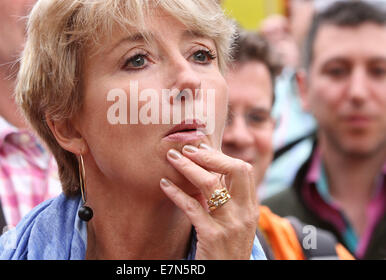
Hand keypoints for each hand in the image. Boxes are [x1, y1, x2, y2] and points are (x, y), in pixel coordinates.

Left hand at [160, 143, 258, 259]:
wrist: (228, 276)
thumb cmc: (226, 248)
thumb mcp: (235, 222)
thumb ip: (227, 199)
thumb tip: (208, 169)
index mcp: (250, 207)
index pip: (243, 170)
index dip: (221, 156)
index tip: (202, 148)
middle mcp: (245, 213)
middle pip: (234, 170)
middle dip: (209, 156)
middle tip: (186, 149)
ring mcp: (230, 225)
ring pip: (211, 184)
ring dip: (188, 167)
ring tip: (172, 158)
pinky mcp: (212, 237)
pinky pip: (192, 207)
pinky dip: (176, 193)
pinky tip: (163, 184)